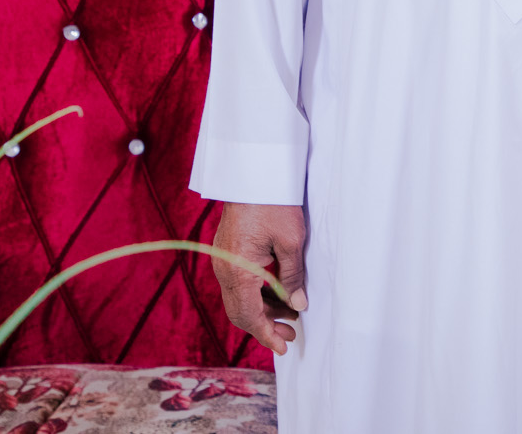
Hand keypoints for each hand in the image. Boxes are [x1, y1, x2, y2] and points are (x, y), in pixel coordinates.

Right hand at [214, 202, 308, 355]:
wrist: (253, 174)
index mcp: (239, 271)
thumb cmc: (274, 203)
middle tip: (290, 334)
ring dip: (262, 310)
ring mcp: (223, 261)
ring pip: (239, 298)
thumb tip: (298, 305)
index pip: (250, 315)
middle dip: (265, 326)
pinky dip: (256, 294)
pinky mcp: (226, 252)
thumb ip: (293, 277)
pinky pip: (238, 283)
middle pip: (241, 311)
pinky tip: (277, 294)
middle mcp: (224, 270)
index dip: (267, 334)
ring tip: (290, 314)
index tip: (284, 347)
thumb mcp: (291, 241)